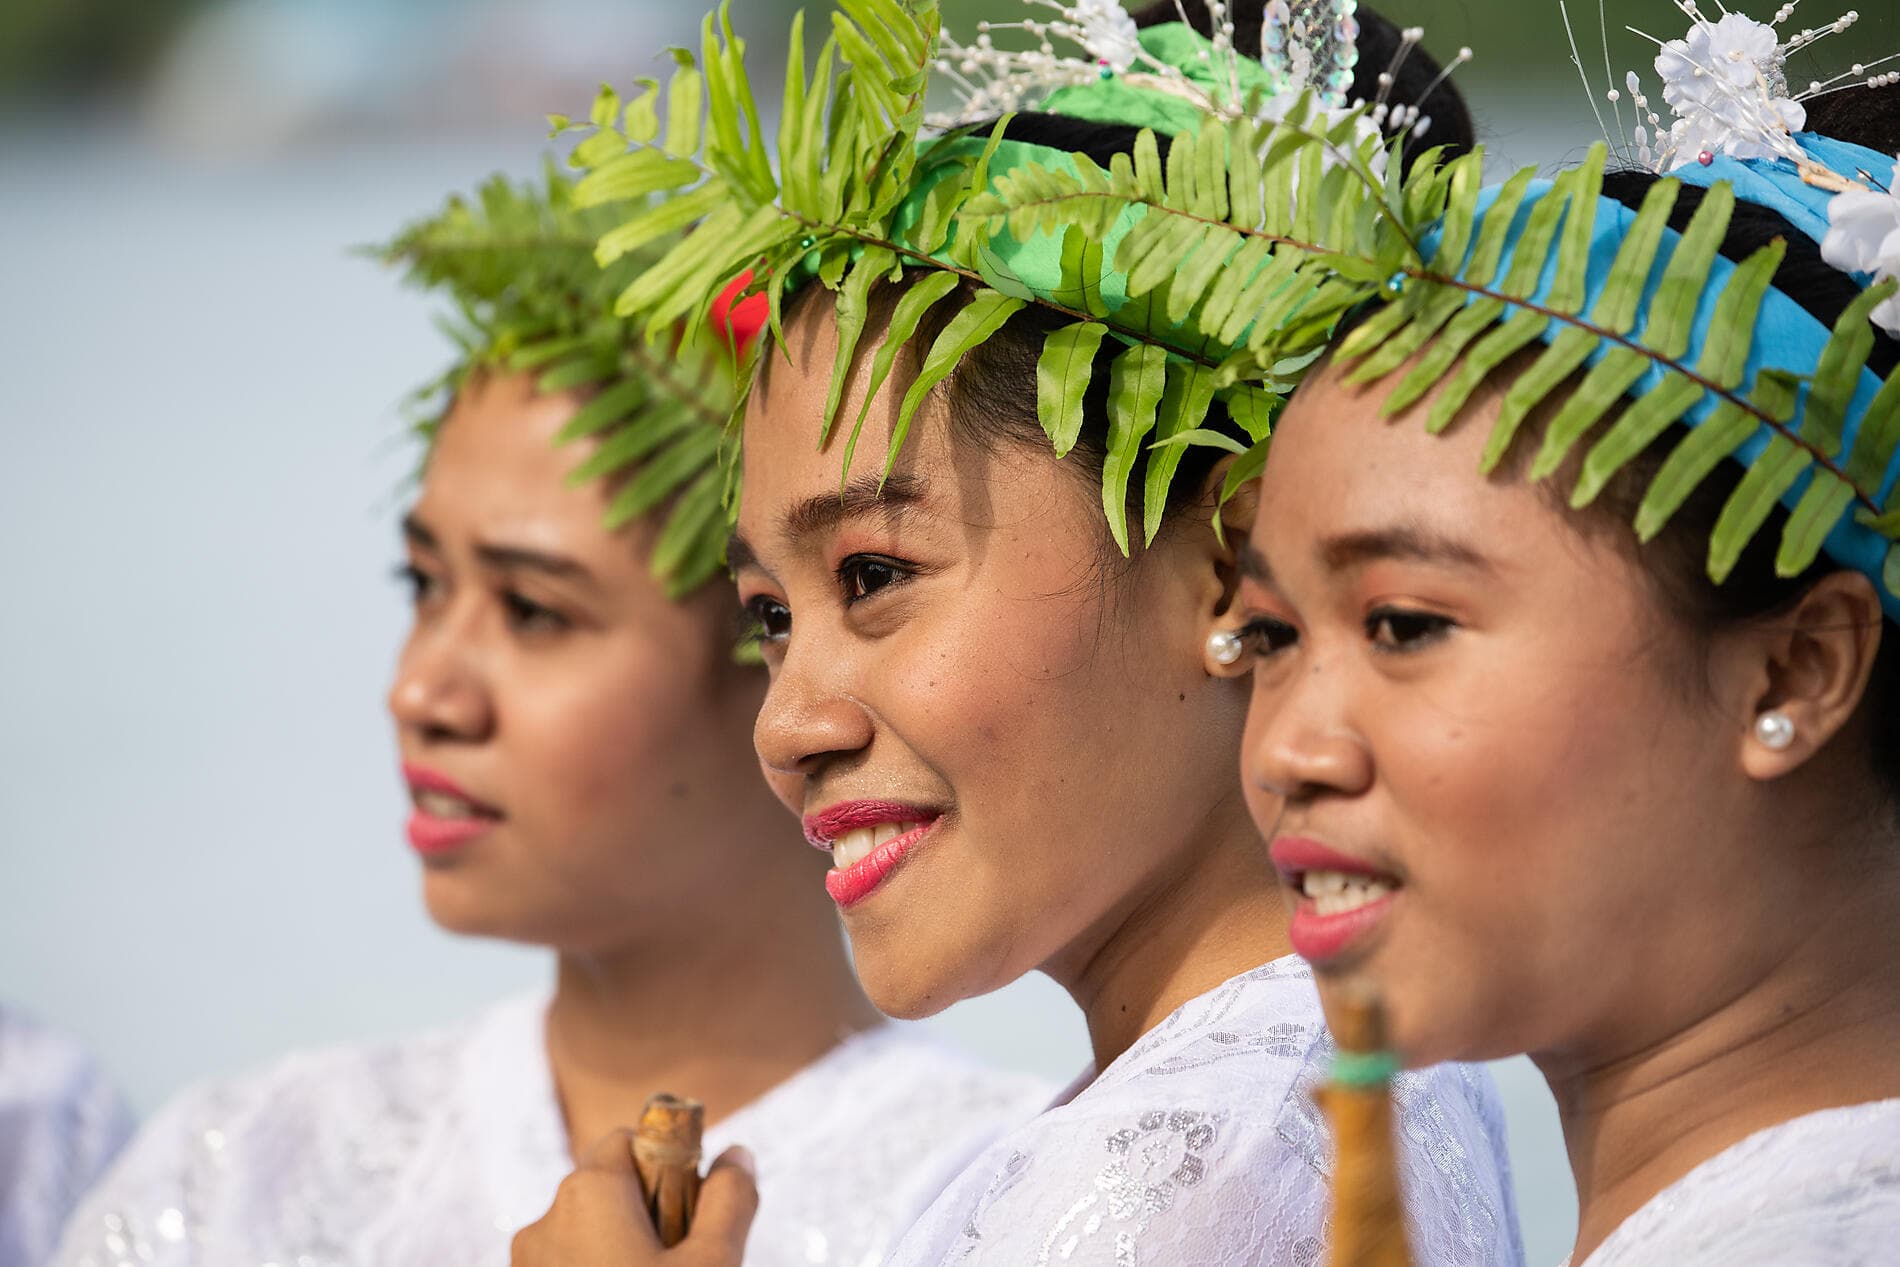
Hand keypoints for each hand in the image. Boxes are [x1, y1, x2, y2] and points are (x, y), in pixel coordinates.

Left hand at [512, 1131, 756, 1265]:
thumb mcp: (713, 1265)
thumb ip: (729, 1201)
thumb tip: (737, 1154)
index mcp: (588, 1193)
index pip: (631, 1142)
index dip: (669, 1169)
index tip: (691, 1216)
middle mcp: (544, 1220)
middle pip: (610, 1192)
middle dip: (647, 1219)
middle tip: (679, 1263)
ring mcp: (524, 1265)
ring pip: (586, 1237)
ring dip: (620, 1254)